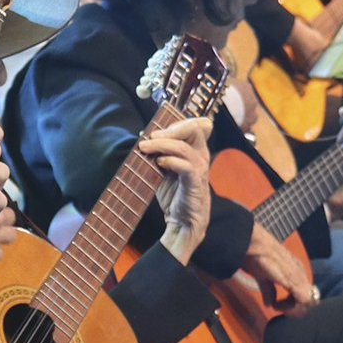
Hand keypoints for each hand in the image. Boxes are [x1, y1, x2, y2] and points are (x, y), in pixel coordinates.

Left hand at [141, 117, 211, 265]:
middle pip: (196, 128)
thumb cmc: (173, 194)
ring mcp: (199, 169)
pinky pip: (186, 166)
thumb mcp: (163, 169)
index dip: (180, 121)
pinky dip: (171, 161)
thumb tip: (141, 137)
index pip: (198, 124)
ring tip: (145, 147)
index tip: (158, 128)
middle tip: (151, 135)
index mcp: (195, 150)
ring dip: (163, 144)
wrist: (181, 222)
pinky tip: (159, 162)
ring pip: (186, 147)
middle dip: (172, 128)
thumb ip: (157, 153)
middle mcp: (200, 156)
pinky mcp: (194, 183)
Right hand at [240, 222, 317, 314]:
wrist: (253, 243)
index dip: (294, 305)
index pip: (306, 294)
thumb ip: (268, 290)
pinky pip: (303, 299)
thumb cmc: (255, 255)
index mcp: (296, 271)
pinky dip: (292, 307)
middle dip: (295, 309)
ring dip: (294, 309)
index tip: (277, 306)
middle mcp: (300, 273)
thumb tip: (269, 303)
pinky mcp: (294, 278)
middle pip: (311, 300)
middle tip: (279, 308)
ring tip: (279, 306)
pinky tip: (277, 305)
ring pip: (310, 301)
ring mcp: (298, 275)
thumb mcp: (262, 276)